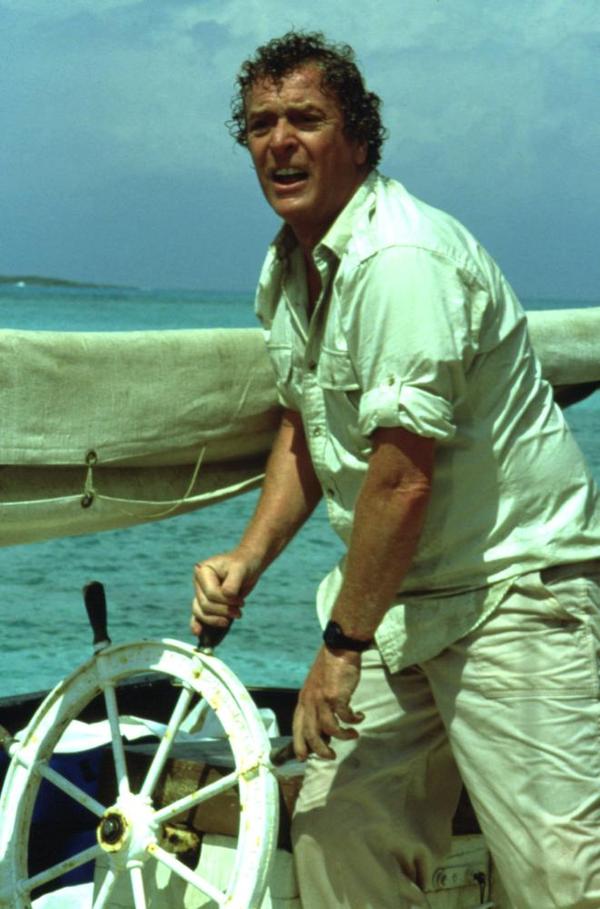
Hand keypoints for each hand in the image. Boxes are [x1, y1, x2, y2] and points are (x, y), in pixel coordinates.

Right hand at [190, 548, 260, 634]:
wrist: (247, 564)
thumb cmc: (243, 564)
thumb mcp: (240, 569)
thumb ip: (232, 583)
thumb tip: (227, 596)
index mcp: (202, 570)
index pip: (211, 593)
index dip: (226, 601)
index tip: (241, 603)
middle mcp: (198, 582)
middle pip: (205, 605)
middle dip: (223, 611)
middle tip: (239, 613)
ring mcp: (200, 592)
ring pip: (201, 612)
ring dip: (216, 620)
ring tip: (231, 619)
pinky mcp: (206, 601)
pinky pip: (198, 615)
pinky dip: (198, 624)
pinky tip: (198, 632)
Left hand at [293, 645, 363, 760]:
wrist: (339, 649)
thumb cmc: (330, 666)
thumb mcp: (317, 686)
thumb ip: (318, 704)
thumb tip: (325, 725)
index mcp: (303, 699)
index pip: (297, 727)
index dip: (299, 744)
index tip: (303, 757)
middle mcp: (310, 701)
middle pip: (311, 734)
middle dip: (320, 750)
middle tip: (330, 756)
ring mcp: (322, 700)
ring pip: (328, 729)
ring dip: (342, 736)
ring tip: (353, 735)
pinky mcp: (336, 697)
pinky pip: (345, 717)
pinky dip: (354, 721)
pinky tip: (360, 718)